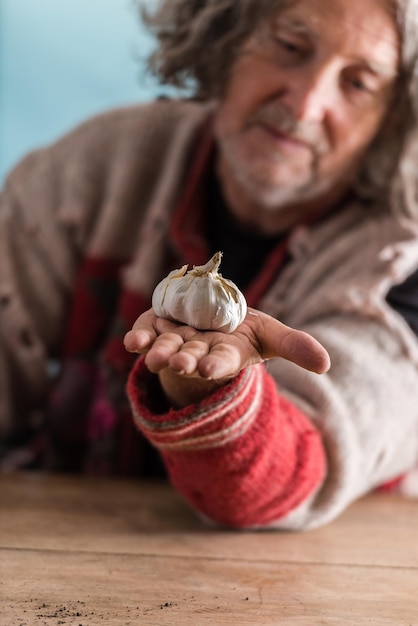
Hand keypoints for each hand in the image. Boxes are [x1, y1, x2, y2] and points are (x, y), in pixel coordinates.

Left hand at [124, 307, 329, 379]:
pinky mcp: (156, 327)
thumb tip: (326, 365)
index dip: (215, 364)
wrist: (208, 320)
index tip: (208, 368)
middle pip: (191, 356)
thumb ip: (294, 346)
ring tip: (154, 357)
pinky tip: (132, 343)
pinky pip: (146, 333)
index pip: (221, 361)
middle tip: (180, 364)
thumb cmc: (240, 331)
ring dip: (160, 351)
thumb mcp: (269, 335)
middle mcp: (198, 350)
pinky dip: (138, 338)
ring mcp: (175, 339)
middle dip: (185, 360)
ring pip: (167, 347)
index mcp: (225, 353)